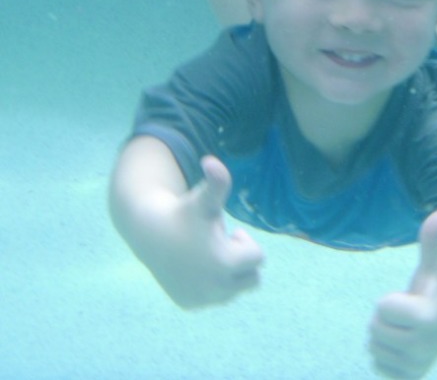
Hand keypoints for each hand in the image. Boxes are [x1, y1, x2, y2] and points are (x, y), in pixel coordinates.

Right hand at [149, 155, 264, 308]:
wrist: (149, 232)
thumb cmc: (183, 212)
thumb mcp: (203, 199)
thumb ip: (217, 183)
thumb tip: (211, 161)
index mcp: (225, 264)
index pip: (258, 258)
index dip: (244, 242)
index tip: (228, 232)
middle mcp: (215, 289)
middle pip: (252, 279)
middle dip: (240, 260)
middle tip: (218, 243)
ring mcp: (202, 300)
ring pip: (234, 290)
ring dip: (227, 272)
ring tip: (205, 254)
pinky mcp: (189, 304)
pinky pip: (215, 297)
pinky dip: (210, 284)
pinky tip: (193, 267)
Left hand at [369, 210, 436, 378]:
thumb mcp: (434, 263)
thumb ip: (432, 240)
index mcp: (426, 318)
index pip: (382, 307)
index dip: (391, 299)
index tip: (409, 299)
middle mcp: (423, 347)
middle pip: (375, 329)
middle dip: (384, 317)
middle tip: (405, 314)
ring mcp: (417, 366)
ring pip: (374, 348)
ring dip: (384, 336)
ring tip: (405, 329)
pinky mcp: (410, 378)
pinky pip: (377, 366)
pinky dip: (384, 355)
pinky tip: (402, 346)